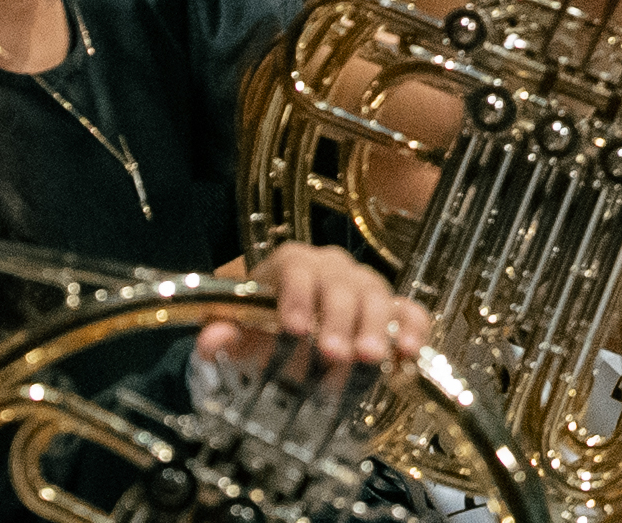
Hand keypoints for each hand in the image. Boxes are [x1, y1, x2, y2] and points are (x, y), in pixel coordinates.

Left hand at [197, 241, 427, 367]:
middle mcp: (333, 266)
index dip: (297, 296)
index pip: (298, 268)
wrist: (289, 337)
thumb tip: (210, 342)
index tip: (293, 329)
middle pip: (342, 284)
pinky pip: (409, 310)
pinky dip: (412, 328)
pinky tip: (409, 351)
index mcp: (293, 262)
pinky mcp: (391, 309)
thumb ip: (224, 336)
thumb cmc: (263, 329)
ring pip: (377, 295)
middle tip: (333, 353)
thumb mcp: (239, 334)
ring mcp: (366, 285)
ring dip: (375, 327)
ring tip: (370, 358)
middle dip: (338, 320)